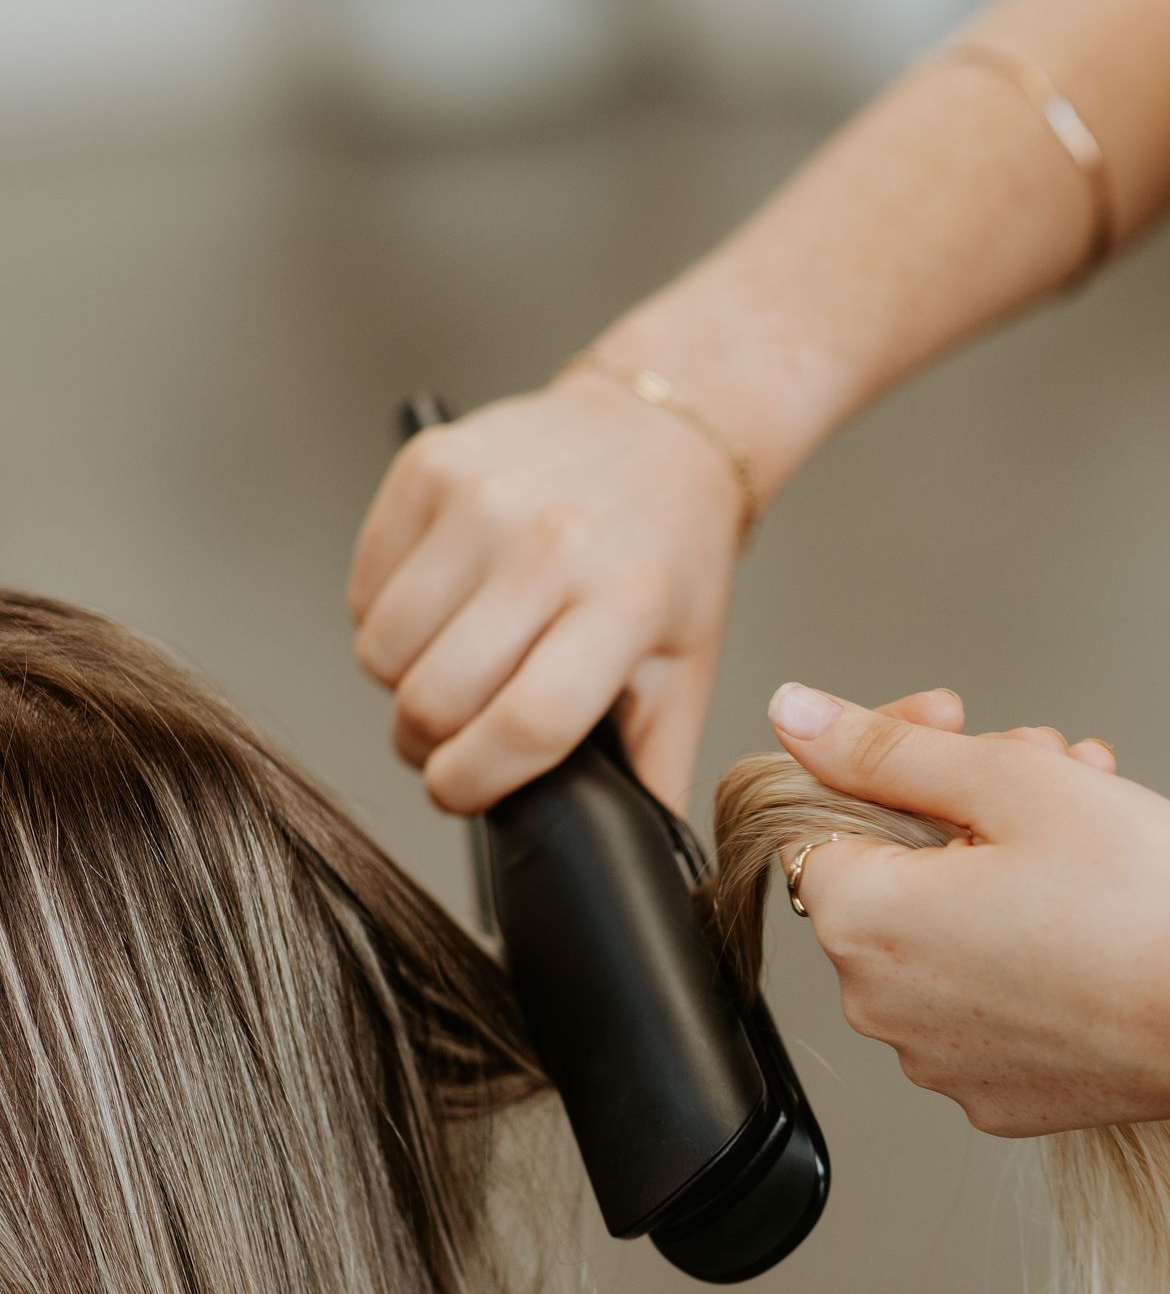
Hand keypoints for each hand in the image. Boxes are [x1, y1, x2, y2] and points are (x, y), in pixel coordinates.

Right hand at [347, 372, 747, 814]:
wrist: (654, 430)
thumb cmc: (666, 561)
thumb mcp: (684, 668)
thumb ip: (655, 769)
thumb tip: (634, 863)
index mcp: (624, 605)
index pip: (525, 724)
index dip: (475, 782)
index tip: (463, 793)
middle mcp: (552, 546)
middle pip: (435, 697)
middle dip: (429, 744)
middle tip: (456, 736)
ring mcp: (483, 499)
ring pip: (382, 649)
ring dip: (402, 681)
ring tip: (450, 666)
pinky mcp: (429, 467)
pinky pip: (362, 588)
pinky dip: (384, 617)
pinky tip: (439, 607)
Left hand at [764, 682, 1169, 1135]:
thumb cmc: (1145, 896)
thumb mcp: (1011, 784)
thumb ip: (883, 749)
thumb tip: (791, 715)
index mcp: (863, 923)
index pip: (824, 814)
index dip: (895, 758)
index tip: (961, 728)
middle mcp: (881, 1009)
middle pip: (891, 876)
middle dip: (958, 809)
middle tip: (1050, 770)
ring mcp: (938, 1065)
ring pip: (941, 937)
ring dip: (997, 874)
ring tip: (1092, 838)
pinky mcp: (999, 1098)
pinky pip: (984, 1004)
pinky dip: (1022, 953)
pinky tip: (1095, 918)